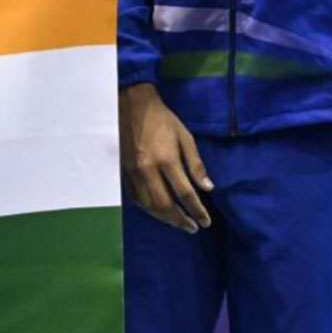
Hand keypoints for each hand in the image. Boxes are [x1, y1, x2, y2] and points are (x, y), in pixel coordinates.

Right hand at [119, 84, 213, 232]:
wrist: (132, 105)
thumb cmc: (162, 119)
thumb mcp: (184, 136)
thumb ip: (196, 164)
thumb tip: (208, 188)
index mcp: (167, 160)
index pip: (185, 194)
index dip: (197, 210)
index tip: (205, 221)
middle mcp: (148, 170)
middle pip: (165, 205)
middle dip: (181, 220)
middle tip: (192, 227)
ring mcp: (133, 172)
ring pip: (148, 205)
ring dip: (164, 218)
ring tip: (177, 223)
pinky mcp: (123, 171)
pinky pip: (135, 197)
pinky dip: (148, 208)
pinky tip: (156, 211)